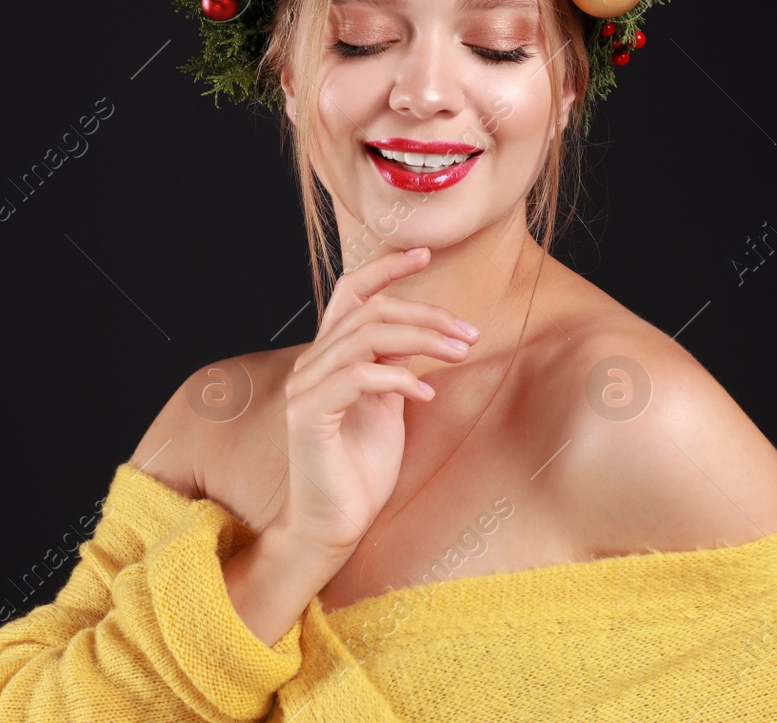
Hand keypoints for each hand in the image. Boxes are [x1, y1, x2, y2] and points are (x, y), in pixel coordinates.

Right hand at [271, 246, 479, 560]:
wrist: (333, 524)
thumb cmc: (361, 469)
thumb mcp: (386, 407)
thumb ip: (393, 368)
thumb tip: (420, 338)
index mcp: (330, 357)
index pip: (352, 293)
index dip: (386, 268)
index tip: (425, 252)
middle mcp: (313, 364)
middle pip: (371, 311)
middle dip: (426, 314)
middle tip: (469, 332)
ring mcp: (307, 387)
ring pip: (367, 336)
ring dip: (423, 340)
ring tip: (460, 355)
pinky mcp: (309, 415)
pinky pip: (359, 377)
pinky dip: (399, 378)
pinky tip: (426, 395)